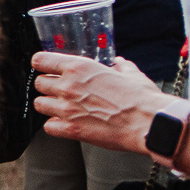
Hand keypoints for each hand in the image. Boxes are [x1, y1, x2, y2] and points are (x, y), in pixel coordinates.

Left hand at [31, 52, 181, 154]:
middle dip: (47, 87)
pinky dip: (55, 126)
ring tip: (62, 108)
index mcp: (79, 68)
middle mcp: (68, 86)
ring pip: (39, 104)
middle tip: (59, 91)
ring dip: (49, 106)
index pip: (40, 61)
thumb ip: (121, 67)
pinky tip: (66, 124)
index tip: (44, 68)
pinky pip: (48, 127)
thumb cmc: (142, 99)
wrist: (150, 123)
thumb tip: (119, 63)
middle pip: (39, 83)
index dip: (42, 65)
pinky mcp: (71, 129)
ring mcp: (67, 108)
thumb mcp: (132, 75)